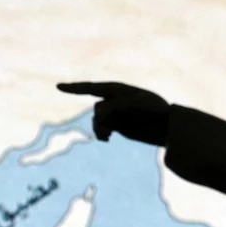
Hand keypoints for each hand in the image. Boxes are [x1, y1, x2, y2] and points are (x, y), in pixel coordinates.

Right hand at [56, 81, 170, 145]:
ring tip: (107, 137)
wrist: (167, 126)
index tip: (58, 87)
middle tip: (112, 129)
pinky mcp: (116, 125)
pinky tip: (107, 139)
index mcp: (118, 89)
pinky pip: (101, 128)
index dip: (74, 88)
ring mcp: (114, 113)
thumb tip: (97, 113)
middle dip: (102, 119)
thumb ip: (116, 106)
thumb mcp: (138, 105)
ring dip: (99, 128)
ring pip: (96, 120)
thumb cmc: (156, 111)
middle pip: (97, 109)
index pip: (92, 87)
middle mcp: (113, 100)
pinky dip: (102, 133)